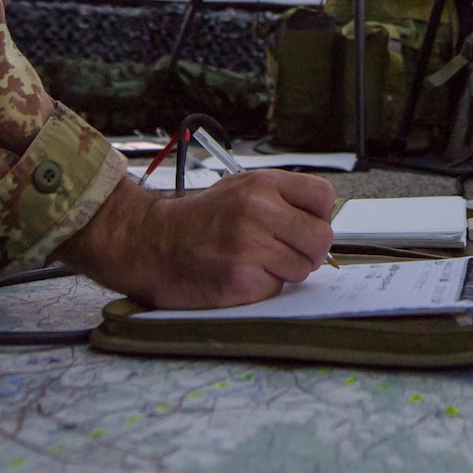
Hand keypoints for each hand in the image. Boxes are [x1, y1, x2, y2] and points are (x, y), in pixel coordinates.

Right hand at [56, 170, 335, 309]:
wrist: (149, 242)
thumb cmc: (197, 220)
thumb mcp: (239, 189)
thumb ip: (280, 199)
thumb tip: (320, 220)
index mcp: (262, 184)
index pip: (323, 196)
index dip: (318, 216)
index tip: (304, 225)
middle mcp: (259, 210)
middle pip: (321, 238)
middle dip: (309, 251)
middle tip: (285, 252)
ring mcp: (250, 246)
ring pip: (302, 268)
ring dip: (284, 271)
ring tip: (253, 262)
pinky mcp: (240, 280)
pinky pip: (276, 288)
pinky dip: (262, 288)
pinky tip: (238, 275)